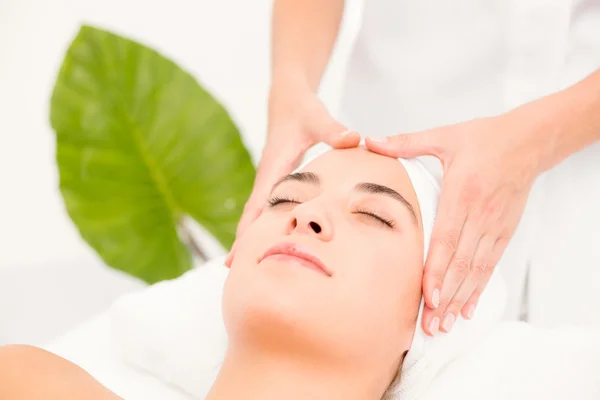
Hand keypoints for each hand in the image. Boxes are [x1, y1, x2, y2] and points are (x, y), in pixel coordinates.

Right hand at [225, 80, 360, 265]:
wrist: (288, 100)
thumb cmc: (302, 110)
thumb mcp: (316, 117)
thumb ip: (333, 130)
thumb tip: (352, 139)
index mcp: (274, 167)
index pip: (258, 204)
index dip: (250, 229)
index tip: (239, 252)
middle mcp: (267, 177)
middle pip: (250, 215)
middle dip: (241, 240)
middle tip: (230, 269)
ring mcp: (269, 180)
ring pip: (255, 213)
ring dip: (248, 236)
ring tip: (238, 265)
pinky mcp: (274, 181)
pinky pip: (264, 208)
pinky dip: (259, 226)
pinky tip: (262, 241)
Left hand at [365, 111, 549, 334]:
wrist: (528, 141)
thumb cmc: (484, 138)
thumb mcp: (444, 136)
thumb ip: (406, 143)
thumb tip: (371, 141)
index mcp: (463, 193)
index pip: (448, 238)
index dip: (438, 269)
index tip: (428, 296)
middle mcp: (481, 215)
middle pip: (461, 263)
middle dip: (446, 296)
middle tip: (431, 324)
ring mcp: (495, 226)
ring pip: (476, 269)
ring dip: (461, 299)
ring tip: (445, 324)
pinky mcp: (504, 231)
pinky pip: (490, 265)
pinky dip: (479, 288)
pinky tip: (468, 308)